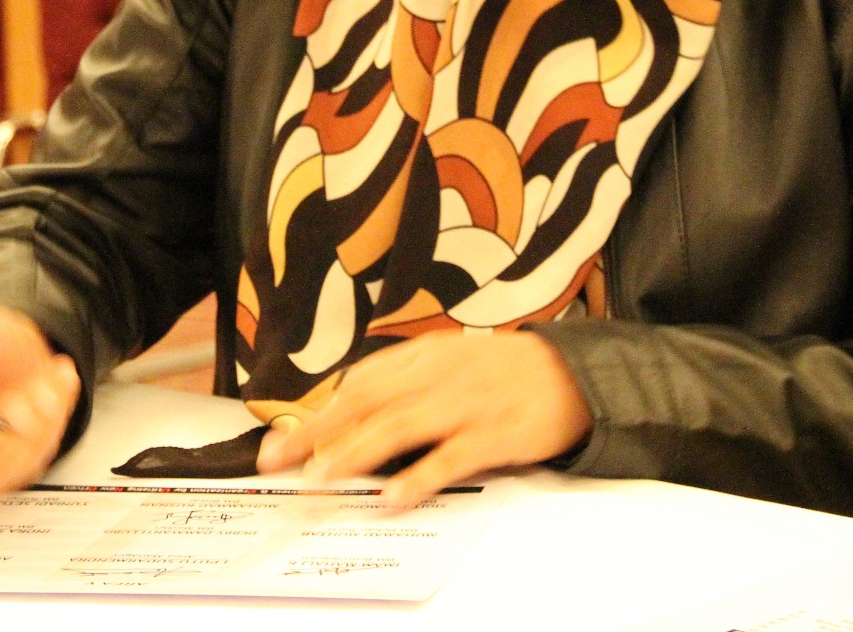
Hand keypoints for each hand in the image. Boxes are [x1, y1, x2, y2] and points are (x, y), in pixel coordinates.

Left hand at [255, 331, 591, 505]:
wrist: (574, 373)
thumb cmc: (505, 372)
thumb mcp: (450, 361)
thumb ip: (406, 382)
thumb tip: (352, 418)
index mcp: (424, 356)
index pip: (359, 383)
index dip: (317, 412)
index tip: (280, 440)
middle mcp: (438, 375)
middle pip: (366, 402)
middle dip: (317, 433)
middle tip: (278, 463)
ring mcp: (465, 405)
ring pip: (399, 427)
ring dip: (355, 453)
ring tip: (321, 479)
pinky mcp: (494, 435)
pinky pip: (450, 458)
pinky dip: (418, 477)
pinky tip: (392, 496)